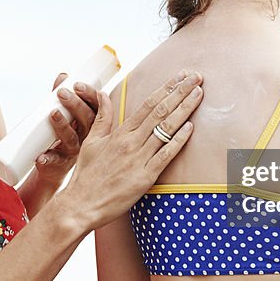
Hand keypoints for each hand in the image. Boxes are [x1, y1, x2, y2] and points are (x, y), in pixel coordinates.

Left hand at [33, 73, 99, 184]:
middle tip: (62, 93)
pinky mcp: (59, 164)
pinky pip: (55, 162)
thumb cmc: (61, 135)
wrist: (52, 166)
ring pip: (72, 139)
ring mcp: (73, 152)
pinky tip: (41, 156)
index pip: (96, 107)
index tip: (78, 85)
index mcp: (88, 123)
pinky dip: (48, 159)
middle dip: (76, 105)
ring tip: (52, 114)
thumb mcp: (63, 114)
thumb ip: (62, 96)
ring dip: (63, 126)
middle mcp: (85, 137)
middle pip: (87, 120)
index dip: (90, 95)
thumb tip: (63, 76)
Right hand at [56, 70, 203, 230]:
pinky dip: (179, 140)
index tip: (180, 76)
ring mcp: (139, 158)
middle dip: (180, 92)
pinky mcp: (145, 177)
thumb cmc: (86, 175)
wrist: (80, 205)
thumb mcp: (91, 141)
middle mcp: (131, 142)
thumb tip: (103, 94)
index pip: (148, 104)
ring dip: (185, 109)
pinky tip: (191, 127)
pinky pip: (166, 155)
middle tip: (197, 77)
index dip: (166, 88)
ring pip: (166, 128)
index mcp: (120, 132)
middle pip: (160, 110)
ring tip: (199, 94)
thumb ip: (102, 117)